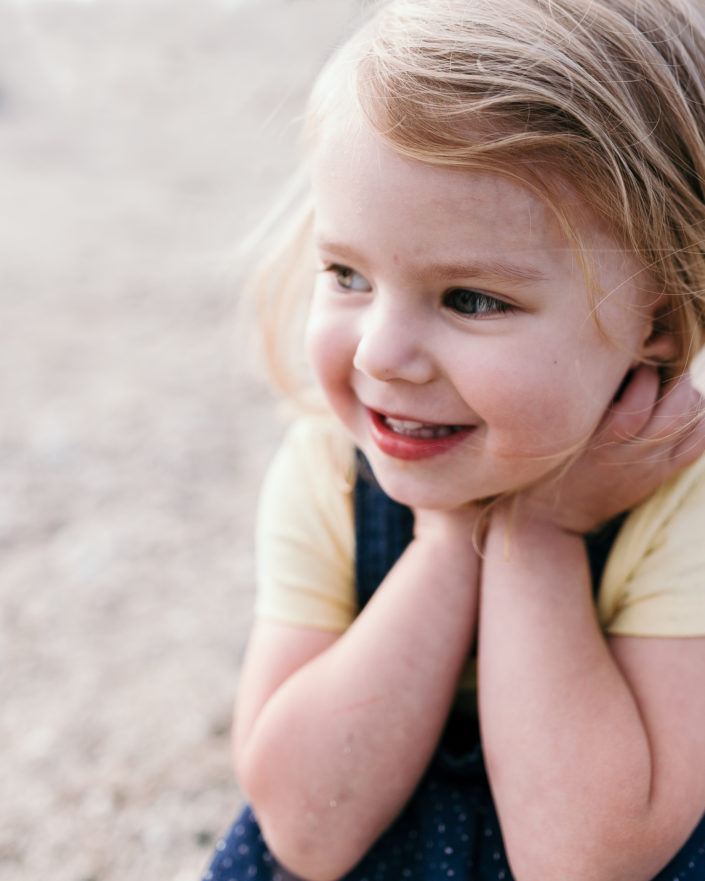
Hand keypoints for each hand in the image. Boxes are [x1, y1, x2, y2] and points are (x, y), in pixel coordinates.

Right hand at [510, 365, 704, 534]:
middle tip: (664, 368)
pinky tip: (682, 410)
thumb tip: (610, 363)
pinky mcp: (657, 477)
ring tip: (673, 387)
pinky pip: (696, 447)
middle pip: (676, 414)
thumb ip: (580, 402)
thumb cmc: (542, 464)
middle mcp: (629, 457)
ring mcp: (648, 469)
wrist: (548, 518)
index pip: (639, 407)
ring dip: (691, 400)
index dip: (645, 377)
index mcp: (599, 443)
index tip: (634, 364)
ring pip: (691, 427)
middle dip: (677, 382)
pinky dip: (698, 422)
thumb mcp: (552, 432)